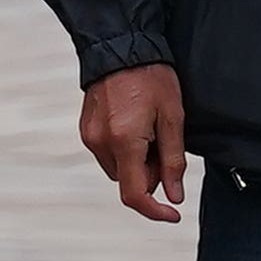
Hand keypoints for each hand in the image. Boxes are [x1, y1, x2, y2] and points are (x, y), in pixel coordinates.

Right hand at [78, 63, 186, 223]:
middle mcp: (101, 143)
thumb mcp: (173, 118)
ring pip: (118, 169)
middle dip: (149, 174)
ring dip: (136, 162)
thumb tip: (174, 195)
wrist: (120, 47)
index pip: (135, 195)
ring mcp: (89, 136)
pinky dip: (124, 150)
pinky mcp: (86, 129)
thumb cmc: (151, 77)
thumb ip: (173, 161)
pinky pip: (108, 154)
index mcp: (124, 142)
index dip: (155, 211)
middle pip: (128, 181)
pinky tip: (135, 125)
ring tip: (149, 130)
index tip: (173, 213)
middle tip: (164, 144)